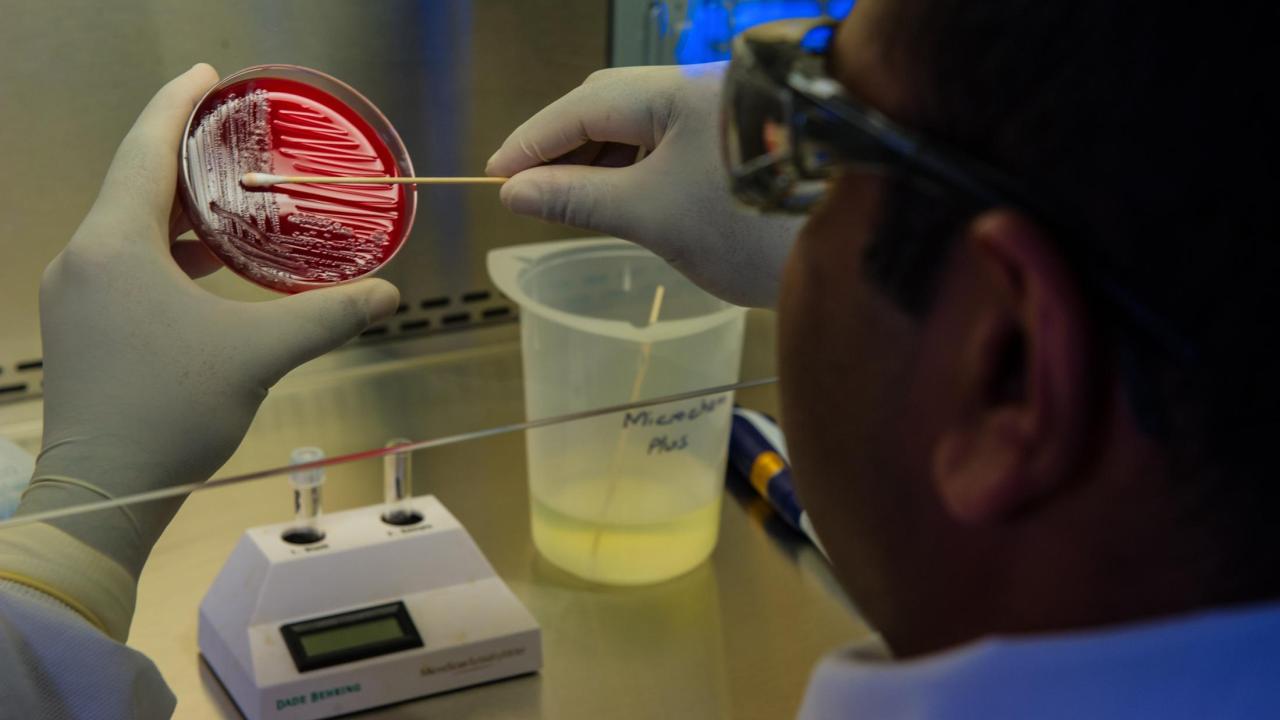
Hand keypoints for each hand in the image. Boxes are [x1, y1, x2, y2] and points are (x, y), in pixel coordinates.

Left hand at [20, 65, 400, 575]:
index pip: (144, 148)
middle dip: (187, 156)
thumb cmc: (167, 412)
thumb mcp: (257, 355)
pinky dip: (168, 252)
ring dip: (180, 209)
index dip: (177, 105)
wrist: (102, 492)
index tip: (208, 78)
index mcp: (114, 245)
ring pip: (129, 227)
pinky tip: (210, 269)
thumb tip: (388, 295)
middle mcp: (84, 259)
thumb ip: (325, 317)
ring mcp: (77, 295)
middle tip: (237, 138)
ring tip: (235, 199)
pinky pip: (124, 263)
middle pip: (136, 183)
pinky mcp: (83, 327)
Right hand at [486, 63, 802, 307]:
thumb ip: (577, 198)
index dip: (532, 141)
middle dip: (564, 149)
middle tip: (525, 193)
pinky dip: (635, 173)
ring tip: (565, 203)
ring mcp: (722, 117)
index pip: (583, 106)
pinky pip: (670, 148)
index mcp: (677, 92)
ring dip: (599, 163)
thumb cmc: (752, 230)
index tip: (494, 176)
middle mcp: (701, 91)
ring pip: (641, 130)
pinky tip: (616, 200)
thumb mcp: (651, 216)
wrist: (853, 253)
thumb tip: (515, 190)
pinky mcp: (738, 146)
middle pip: (610, 108)